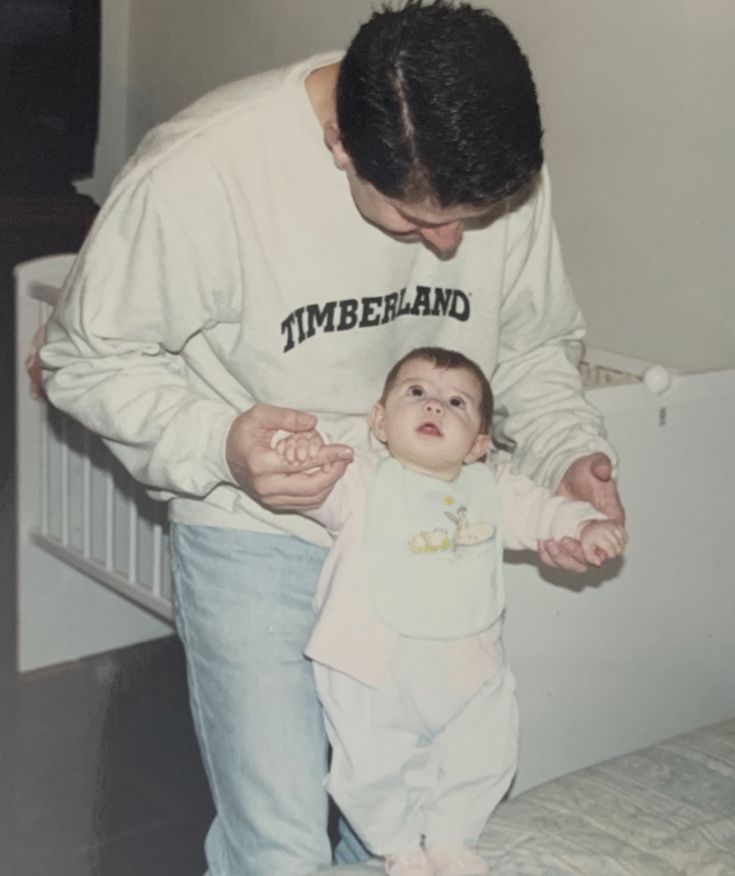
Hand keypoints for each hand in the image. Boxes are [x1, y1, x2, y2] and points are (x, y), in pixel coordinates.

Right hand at [225, 405, 352, 510]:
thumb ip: (286, 417)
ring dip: (330, 483)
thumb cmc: (243, 432)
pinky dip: (320, 491)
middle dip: (334, 473)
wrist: (224, 455)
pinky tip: (325, 475)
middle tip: (345, 458)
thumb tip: (313, 422)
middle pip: (311, 487)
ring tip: (337, 465)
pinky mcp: (274, 505)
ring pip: (311, 499)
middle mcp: (266, 487)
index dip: (329, 456)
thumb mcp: (260, 415)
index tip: (347, 450)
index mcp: (261, 464)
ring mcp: (270, 499)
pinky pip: (305, 504)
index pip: (303, 463)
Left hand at [539, 453, 625, 572]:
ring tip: (548, 543)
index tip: (587, 545)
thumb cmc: (586, 473)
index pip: (614, 547)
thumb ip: (600, 466)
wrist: (568, 475)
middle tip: (563, 540)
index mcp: (612, 523)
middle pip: (592, 561)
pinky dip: (549, 558)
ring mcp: (580, 542)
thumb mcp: (593, 465)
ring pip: (575, 564)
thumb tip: (603, 470)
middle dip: (576, 555)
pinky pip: (558, 560)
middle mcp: (597, 538)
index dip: (602, 551)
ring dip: (561, 559)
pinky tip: (542, 544)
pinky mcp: (564, 543)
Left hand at [577, 520, 627, 566]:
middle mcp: (607, 530)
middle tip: (608, 549)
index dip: (610, 555)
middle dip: (615, 552)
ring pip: (624, 542)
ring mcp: (613, 526)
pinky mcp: (618, 524)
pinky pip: (625, 536)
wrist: (589, 526)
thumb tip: (599, 563)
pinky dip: (623, 540)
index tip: (605, 553)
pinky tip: (616, 541)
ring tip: (611, 545)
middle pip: (619, 548)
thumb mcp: (586, 549)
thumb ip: (591, 558)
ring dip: (619, 546)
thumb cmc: (589, 539)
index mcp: (599, 536)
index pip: (612, 551)